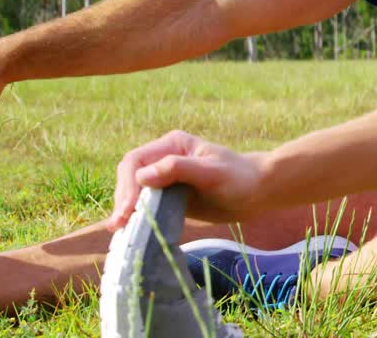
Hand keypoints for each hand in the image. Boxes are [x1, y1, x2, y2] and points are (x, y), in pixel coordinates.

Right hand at [109, 130, 267, 229]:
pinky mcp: (170, 197)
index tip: (128, 209)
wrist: (258, 192)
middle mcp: (164, 158)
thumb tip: (142, 176)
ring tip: (118, 230)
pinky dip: (135, 216)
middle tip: (119, 225)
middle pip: (130, 176)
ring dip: (125, 209)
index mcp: (172, 144)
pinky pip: (146, 205)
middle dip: (122, 199)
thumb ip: (178, 169)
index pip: (136, 161)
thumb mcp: (211, 172)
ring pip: (134, 192)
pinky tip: (128, 231)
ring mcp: (165, 178)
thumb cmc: (239, 178)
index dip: (127, 185)